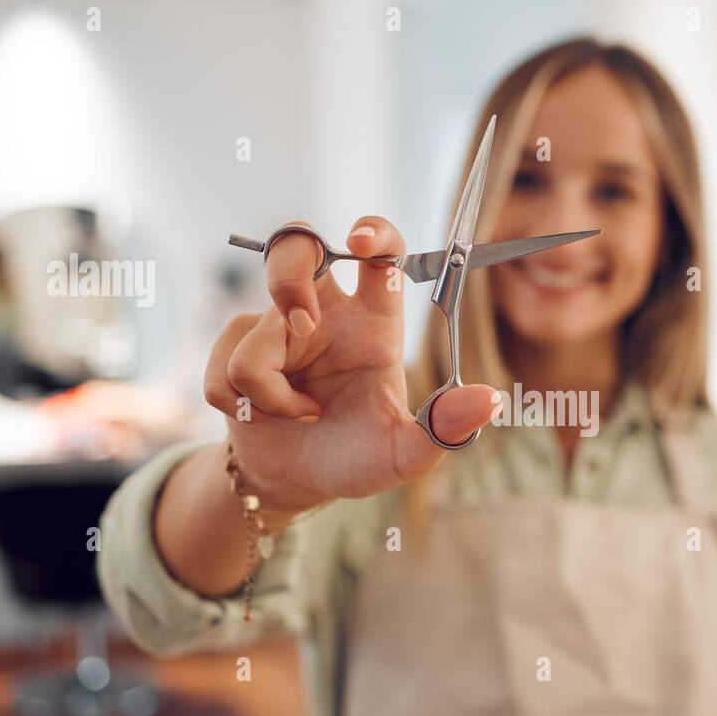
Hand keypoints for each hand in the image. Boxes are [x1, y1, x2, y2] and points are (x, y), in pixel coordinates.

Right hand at [203, 217, 499, 512]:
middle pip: (296, 246)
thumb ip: (444, 428)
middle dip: (288, 274)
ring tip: (301, 414)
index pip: (378, 252)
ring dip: (271, 389)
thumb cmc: (355, 457)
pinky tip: (267, 418)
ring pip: (253, 332)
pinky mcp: (234, 348)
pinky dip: (247, 407)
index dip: (373, 232)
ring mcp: (274, 327)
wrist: (298, 483)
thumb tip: (491, 401)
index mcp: (373, 321)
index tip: (362, 240)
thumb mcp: (405, 452)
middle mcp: (324, 314)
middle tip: (303, 323)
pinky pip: (225, 371)